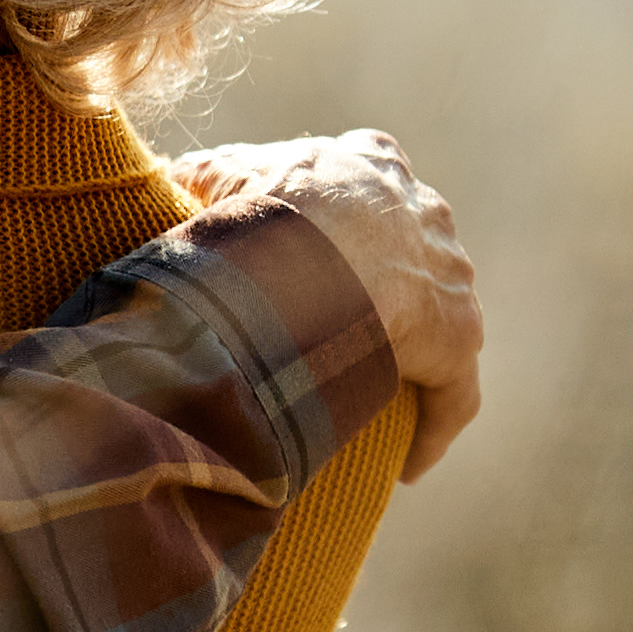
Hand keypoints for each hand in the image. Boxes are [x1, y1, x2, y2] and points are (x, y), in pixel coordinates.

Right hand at [188, 128, 483, 478]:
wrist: (315, 255)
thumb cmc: (268, 212)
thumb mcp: (225, 178)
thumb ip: (207, 176)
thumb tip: (174, 179)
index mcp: (373, 166)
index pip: (373, 169)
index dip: (350, 200)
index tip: (328, 225)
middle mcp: (425, 214)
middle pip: (416, 242)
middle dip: (394, 271)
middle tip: (350, 313)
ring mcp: (450, 277)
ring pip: (441, 316)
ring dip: (416, 349)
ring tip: (377, 390)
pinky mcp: (458, 338)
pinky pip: (453, 391)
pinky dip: (434, 426)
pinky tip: (412, 465)